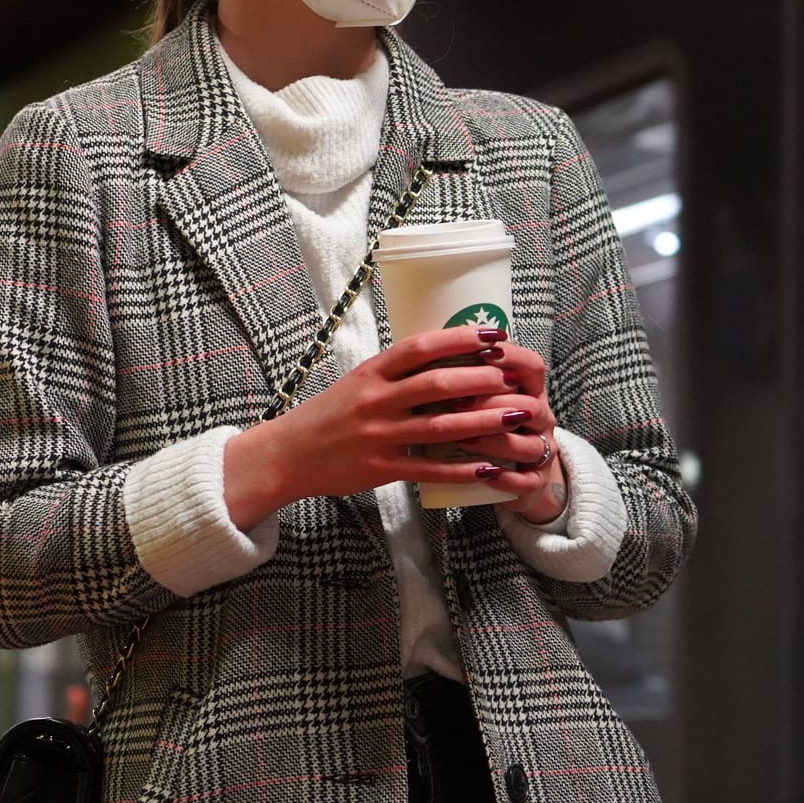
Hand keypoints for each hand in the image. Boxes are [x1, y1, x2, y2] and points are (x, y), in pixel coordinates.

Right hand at [224, 325, 523, 525]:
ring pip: (440, 428)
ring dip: (482, 422)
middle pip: (436, 385)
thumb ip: (394, 373)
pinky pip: (429, 469)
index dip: (459, 338)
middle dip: (480, 379)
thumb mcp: (356, 383)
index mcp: (370, 372)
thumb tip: (443, 355)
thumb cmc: (326, 415)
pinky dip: (461, 469)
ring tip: (515, 416)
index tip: (492, 332)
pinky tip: (489, 467)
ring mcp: (379, 436)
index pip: (419, 347)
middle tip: (513, 375)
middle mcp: (375, 401)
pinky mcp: (381, 468)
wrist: (287, 454)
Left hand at [452, 337, 566, 522]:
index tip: (483, 351)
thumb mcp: (486, 396)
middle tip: (454, 402)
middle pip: (527, 405)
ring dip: (494, 441)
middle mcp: (540, 419)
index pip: (532, 367)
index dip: (512, 357)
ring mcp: (540, 451)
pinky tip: (483, 473)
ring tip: (462, 440)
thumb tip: (425, 347)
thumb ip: (467, 375)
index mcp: (529, 392)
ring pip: (527, 445)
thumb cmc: (491, 424)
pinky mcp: (535, 482)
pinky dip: (504, 479)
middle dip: (492, 403)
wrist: (519, 472)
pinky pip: (525, 482)